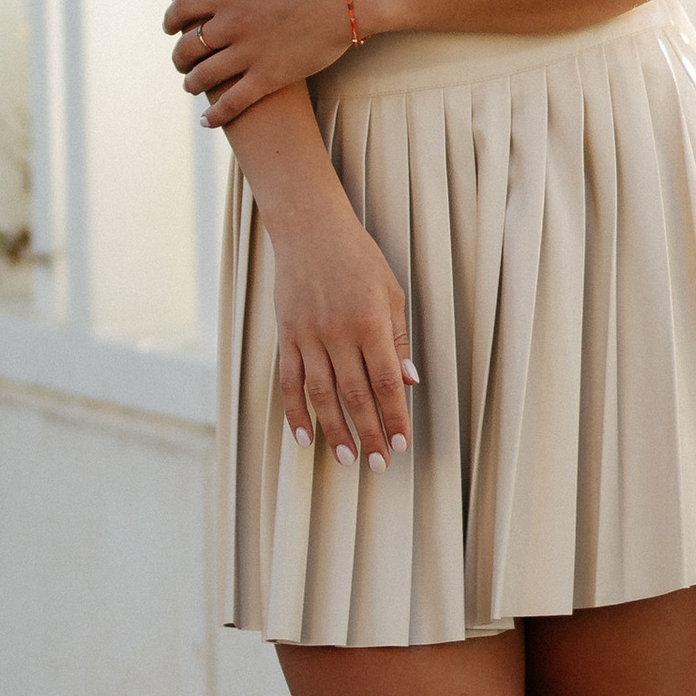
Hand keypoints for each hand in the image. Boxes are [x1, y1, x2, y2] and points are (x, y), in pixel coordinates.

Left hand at [165, 0, 351, 125]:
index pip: (182, 8)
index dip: (169, 20)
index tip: (169, 28)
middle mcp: (232, 23)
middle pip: (187, 45)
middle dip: (180, 57)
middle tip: (182, 63)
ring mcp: (249, 52)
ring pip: (204, 76)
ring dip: (193, 84)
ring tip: (193, 87)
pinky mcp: (269, 76)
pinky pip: (232, 102)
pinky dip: (216, 114)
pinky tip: (207, 120)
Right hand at [266, 192, 414, 468]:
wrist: (310, 230)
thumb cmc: (359, 259)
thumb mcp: (391, 292)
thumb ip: (398, 338)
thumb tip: (409, 381)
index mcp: (370, 322)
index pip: (386, 381)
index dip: (395, 416)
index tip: (402, 444)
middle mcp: (337, 333)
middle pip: (355, 395)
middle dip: (369, 433)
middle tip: (379, 465)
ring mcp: (308, 336)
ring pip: (321, 395)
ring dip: (334, 430)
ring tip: (346, 459)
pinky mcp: (286, 336)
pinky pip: (289, 381)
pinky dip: (295, 412)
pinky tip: (303, 438)